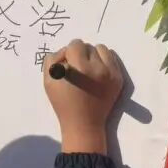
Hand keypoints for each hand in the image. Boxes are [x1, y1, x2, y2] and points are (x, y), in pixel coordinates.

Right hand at [43, 40, 123, 154]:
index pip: (75, 44)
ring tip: (88, 69)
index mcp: (79, 68)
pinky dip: (104, 62)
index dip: (68, 53)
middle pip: (88, 46)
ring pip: (101, 49)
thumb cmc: (63, 103)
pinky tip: (97, 73)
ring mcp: (111, 73)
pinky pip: (112, 58)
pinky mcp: (118, 78)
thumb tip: (65, 51)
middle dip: (81, 55)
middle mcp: (98, 68)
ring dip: (94, 55)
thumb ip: (53, 60)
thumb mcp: (48, 81)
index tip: (67, 65)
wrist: (84, 123)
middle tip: (77, 69)